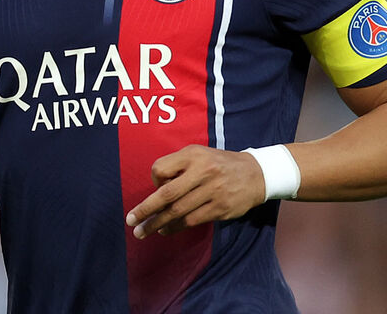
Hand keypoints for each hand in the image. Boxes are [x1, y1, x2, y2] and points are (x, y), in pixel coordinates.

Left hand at [124, 144, 265, 238]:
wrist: (256, 174)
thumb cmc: (219, 164)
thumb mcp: (199, 154)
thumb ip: (178, 166)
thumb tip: (156, 189)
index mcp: (194, 155)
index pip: (161, 168)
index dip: (154, 181)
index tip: (155, 187)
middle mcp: (203, 171)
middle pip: (167, 194)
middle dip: (145, 209)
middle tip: (131, 221)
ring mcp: (212, 191)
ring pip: (178, 211)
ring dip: (157, 223)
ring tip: (143, 232)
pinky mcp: (220, 208)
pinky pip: (191, 221)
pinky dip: (175, 227)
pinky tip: (165, 230)